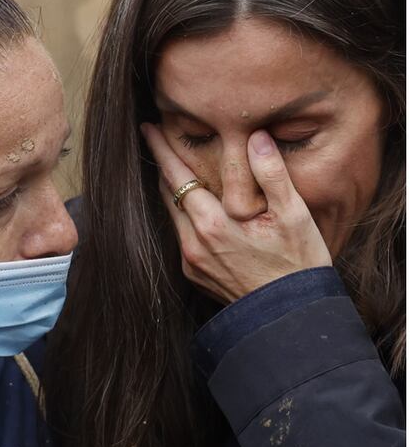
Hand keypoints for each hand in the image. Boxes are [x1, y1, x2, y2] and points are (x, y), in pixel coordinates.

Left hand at [141, 124, 331, 301]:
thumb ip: (272, 173)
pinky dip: (184, 215)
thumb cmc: (298, 264)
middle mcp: (193, 243)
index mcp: (212, 224)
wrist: (291, 316)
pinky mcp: (194, 273)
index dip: (161, 150)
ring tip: (174, 166)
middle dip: (163, 165)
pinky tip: (195, 206)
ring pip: (172, 214)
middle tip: (157, 139)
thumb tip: (256, 137)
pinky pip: (181, 235)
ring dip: (173, 190)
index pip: (177, 176)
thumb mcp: (294, 215)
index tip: (148, 129)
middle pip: (168, 193)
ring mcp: (190, 261)